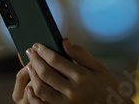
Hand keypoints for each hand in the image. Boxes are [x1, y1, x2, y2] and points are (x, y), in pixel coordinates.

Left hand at [12, 38, 133, 103]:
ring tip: (30, 66)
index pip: (56, 60)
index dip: (44, 51)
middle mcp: (72, 91)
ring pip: (41, 88)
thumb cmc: (108, 87)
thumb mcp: (99, 67)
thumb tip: (65, 41)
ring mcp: (66, 103)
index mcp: (81, 76)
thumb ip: (81, 54)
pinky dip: (33, 96)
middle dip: (35, 60)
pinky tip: (30, 86)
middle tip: (30, 51)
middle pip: (45, 73)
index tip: (37, 45)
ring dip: (32, 76)